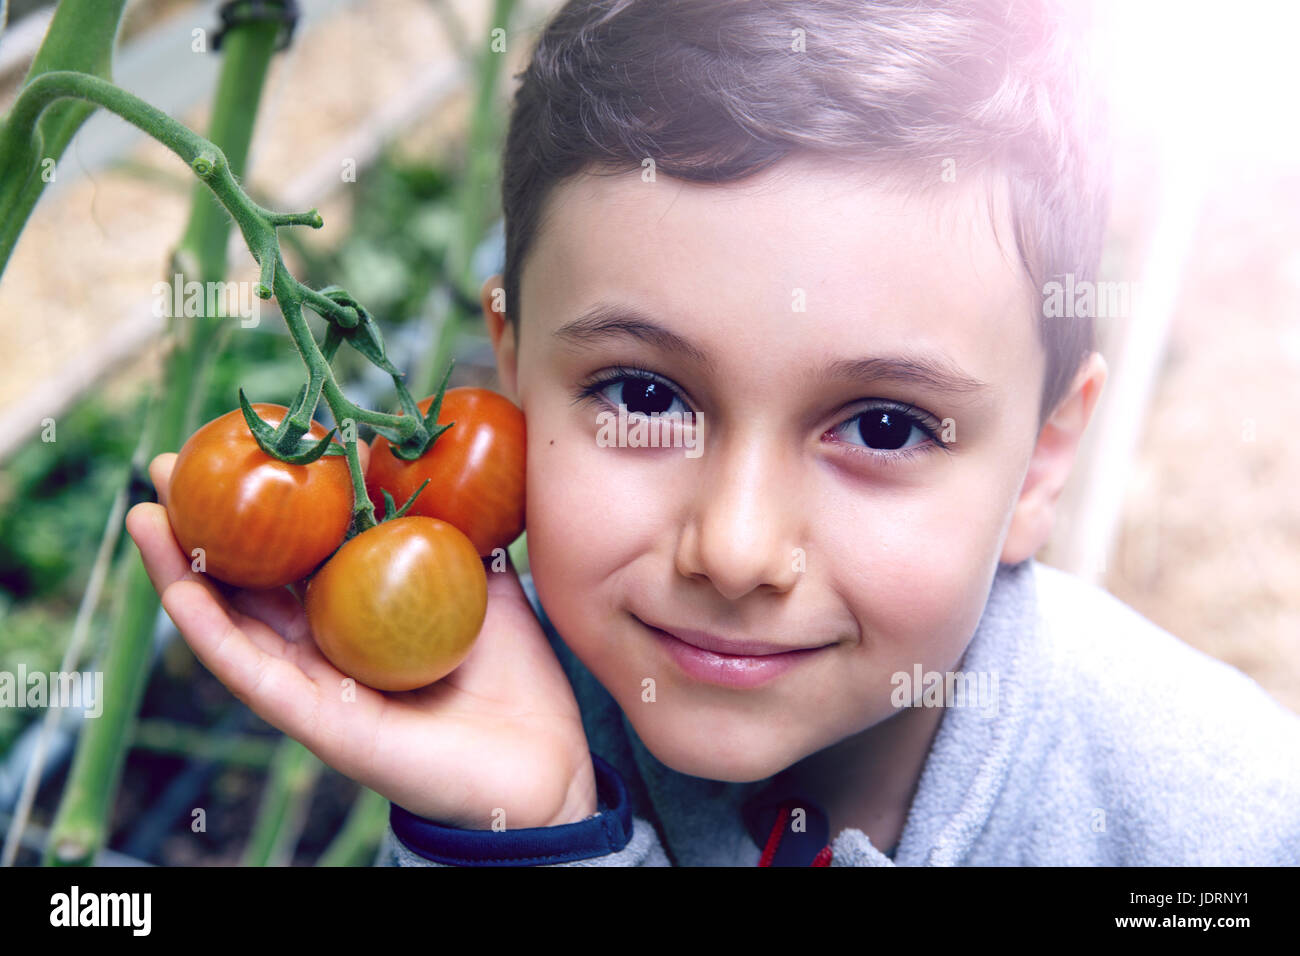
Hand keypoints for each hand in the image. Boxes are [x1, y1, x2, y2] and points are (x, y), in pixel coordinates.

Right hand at [125, 446, 596, 828]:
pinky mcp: (319, 724)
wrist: (544, 756)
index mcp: (359, 616)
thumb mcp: (484, 582)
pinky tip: (179, 592)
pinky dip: (211, 634)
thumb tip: (442, 461)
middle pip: (247, 584)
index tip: (231, 445)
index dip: (261, 507)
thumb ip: (453, 531)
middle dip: (202, 528)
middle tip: (168, 467)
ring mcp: (317, 687)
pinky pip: (254, 676)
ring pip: (230, 627)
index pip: (295, 554)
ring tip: (146, 516)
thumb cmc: (515, 675)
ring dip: (180, 573)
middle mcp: (326, 649)